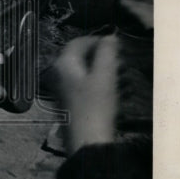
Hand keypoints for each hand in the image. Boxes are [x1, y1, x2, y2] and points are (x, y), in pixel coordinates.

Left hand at [52, 34, 118, 153]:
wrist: (87, 141)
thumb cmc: (96, 105)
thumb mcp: (104, 75)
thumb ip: (106, 53)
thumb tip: (109, 37)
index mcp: (63, 64)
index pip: (77, 42)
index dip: (96, 40)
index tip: (115, 44)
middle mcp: (58, 74)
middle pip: (79, 56)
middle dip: (100, 55)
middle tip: (120, 59)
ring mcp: (62, 89)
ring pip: (83, 71)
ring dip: (101, 69)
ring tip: (121, 73)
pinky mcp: (69, 102)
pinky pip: (83, 85)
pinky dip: (98, 82)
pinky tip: (114, 88)